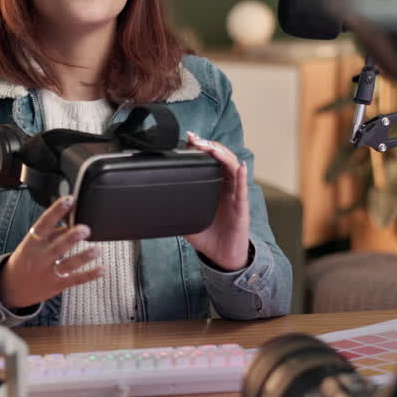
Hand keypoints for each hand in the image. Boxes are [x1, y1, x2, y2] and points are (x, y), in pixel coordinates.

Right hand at [0, 195, 104, 309]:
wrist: (12, 287)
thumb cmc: (26, 260)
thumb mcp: (33, 243)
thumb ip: (52, 232)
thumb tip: (71, 220)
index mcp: (33, 242)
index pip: (44, 224)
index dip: (56, 211)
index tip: (69, 200)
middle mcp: (40, 257)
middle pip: (57, 247)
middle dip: (71, 238)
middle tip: (85, 229)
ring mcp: (49, 272)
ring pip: (68, 264)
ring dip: (84, 257)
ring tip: (97, 250)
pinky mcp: (57, 285)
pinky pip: (75, 279)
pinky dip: (90, 275)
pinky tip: (102, 269)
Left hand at [184, 131, 250, 269]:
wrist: (224, 257)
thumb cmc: (210, 237)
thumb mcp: (187, 221)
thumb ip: (175, 211)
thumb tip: (154, 205)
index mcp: (214, 187)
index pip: (209, 161)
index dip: (201, 149)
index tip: (189, 139)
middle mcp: (225, 187)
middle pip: (221, 159)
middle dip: (209, 146)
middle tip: (196, 139)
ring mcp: (235, 195)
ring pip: (233, 169)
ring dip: (223, 155)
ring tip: (212, 148)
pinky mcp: (241, 208)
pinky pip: (242, 190)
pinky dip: (242, 177)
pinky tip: (241, 167)